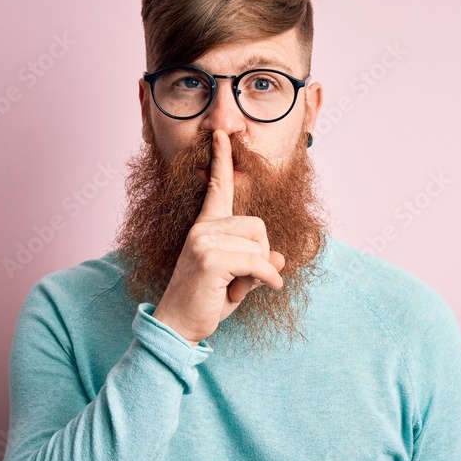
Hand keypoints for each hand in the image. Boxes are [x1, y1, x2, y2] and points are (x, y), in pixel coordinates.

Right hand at [151, 130, 285, 345]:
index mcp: (206, 227)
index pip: (217, 187)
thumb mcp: (238, 281)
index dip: (221, 160)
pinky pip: (258, 262)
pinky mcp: (211, 259)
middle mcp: (203, 229)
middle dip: (263, 253)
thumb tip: (282, 258)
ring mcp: (204, 241)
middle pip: (258, 225)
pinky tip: (267, 289)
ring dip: (260, 270)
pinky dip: (268, 278)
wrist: (178, 326)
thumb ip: (257, 265)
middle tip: (246, 278)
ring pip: (259, 245)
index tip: (221, 134)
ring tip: (237, 287)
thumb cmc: (206, 302)